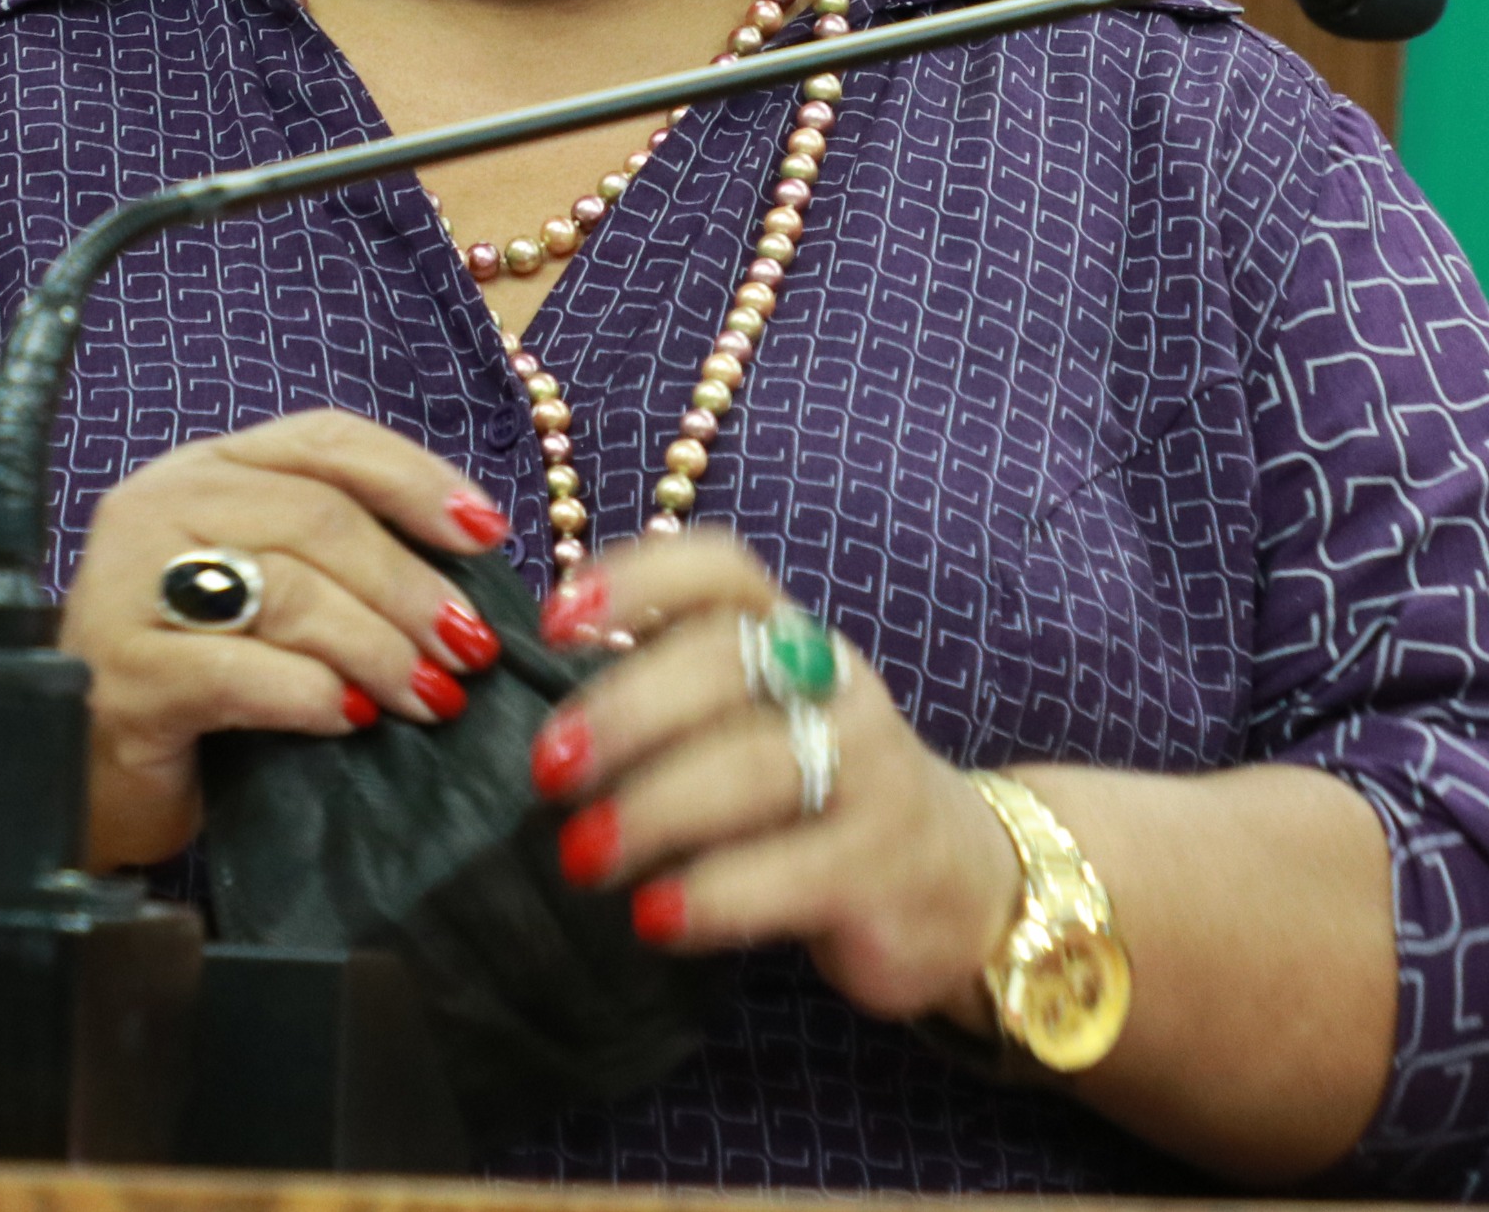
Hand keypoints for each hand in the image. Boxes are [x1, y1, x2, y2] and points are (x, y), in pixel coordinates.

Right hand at [57, 409, 512, 867]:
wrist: (79, 778)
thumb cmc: (195, 686)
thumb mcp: (265, 599)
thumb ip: (336, 562)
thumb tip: (469, 567)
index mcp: (201, 473)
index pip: (323, 440)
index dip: (415, 477)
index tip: (487, 532)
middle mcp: (156, 508)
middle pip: (317, 516)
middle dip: (411, 584)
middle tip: (470, 648)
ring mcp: (128, 588)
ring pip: (288, 589)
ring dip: (379, 646)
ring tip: (431, 695)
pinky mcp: (126, 673)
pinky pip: (242, 672)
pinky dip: (312, 696)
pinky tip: (349, 721)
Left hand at [526, 528, 1021, 1023]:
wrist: (959, 884)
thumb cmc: (813, 796)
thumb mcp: (753, 729)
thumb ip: (667, 704)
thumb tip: (528, 718)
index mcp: (788, 635)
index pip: (720, 570)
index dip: (635, 579)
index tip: (554, 621)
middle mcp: (836, 682)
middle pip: (723, 665)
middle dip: (623, 713)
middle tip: (547, 773)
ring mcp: (872, 769)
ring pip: (758, 765)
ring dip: (655, 808)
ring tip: (582, 857)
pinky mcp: (886, 863)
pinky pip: (795, 869)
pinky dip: (714, 893)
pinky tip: (656, 919)